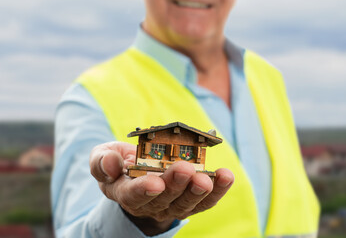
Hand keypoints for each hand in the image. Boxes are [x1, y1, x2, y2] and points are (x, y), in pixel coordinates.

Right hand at [90, 141, 233, 235]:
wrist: (136, 172)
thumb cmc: (119, 163)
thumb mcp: (102, 158)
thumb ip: (102, 161)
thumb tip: (113, 163)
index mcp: (125, 192)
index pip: (132, 196)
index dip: (143, 190)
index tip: (154, 183)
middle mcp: (150, 202)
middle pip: (164, 199)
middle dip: (175, 185)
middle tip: (184, 170)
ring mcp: (172, 203)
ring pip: (186, 202)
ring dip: (196, 191)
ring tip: (205, 178)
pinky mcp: (190, 200)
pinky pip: (205, 200)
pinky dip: (217, 190)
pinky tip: (226, 177)